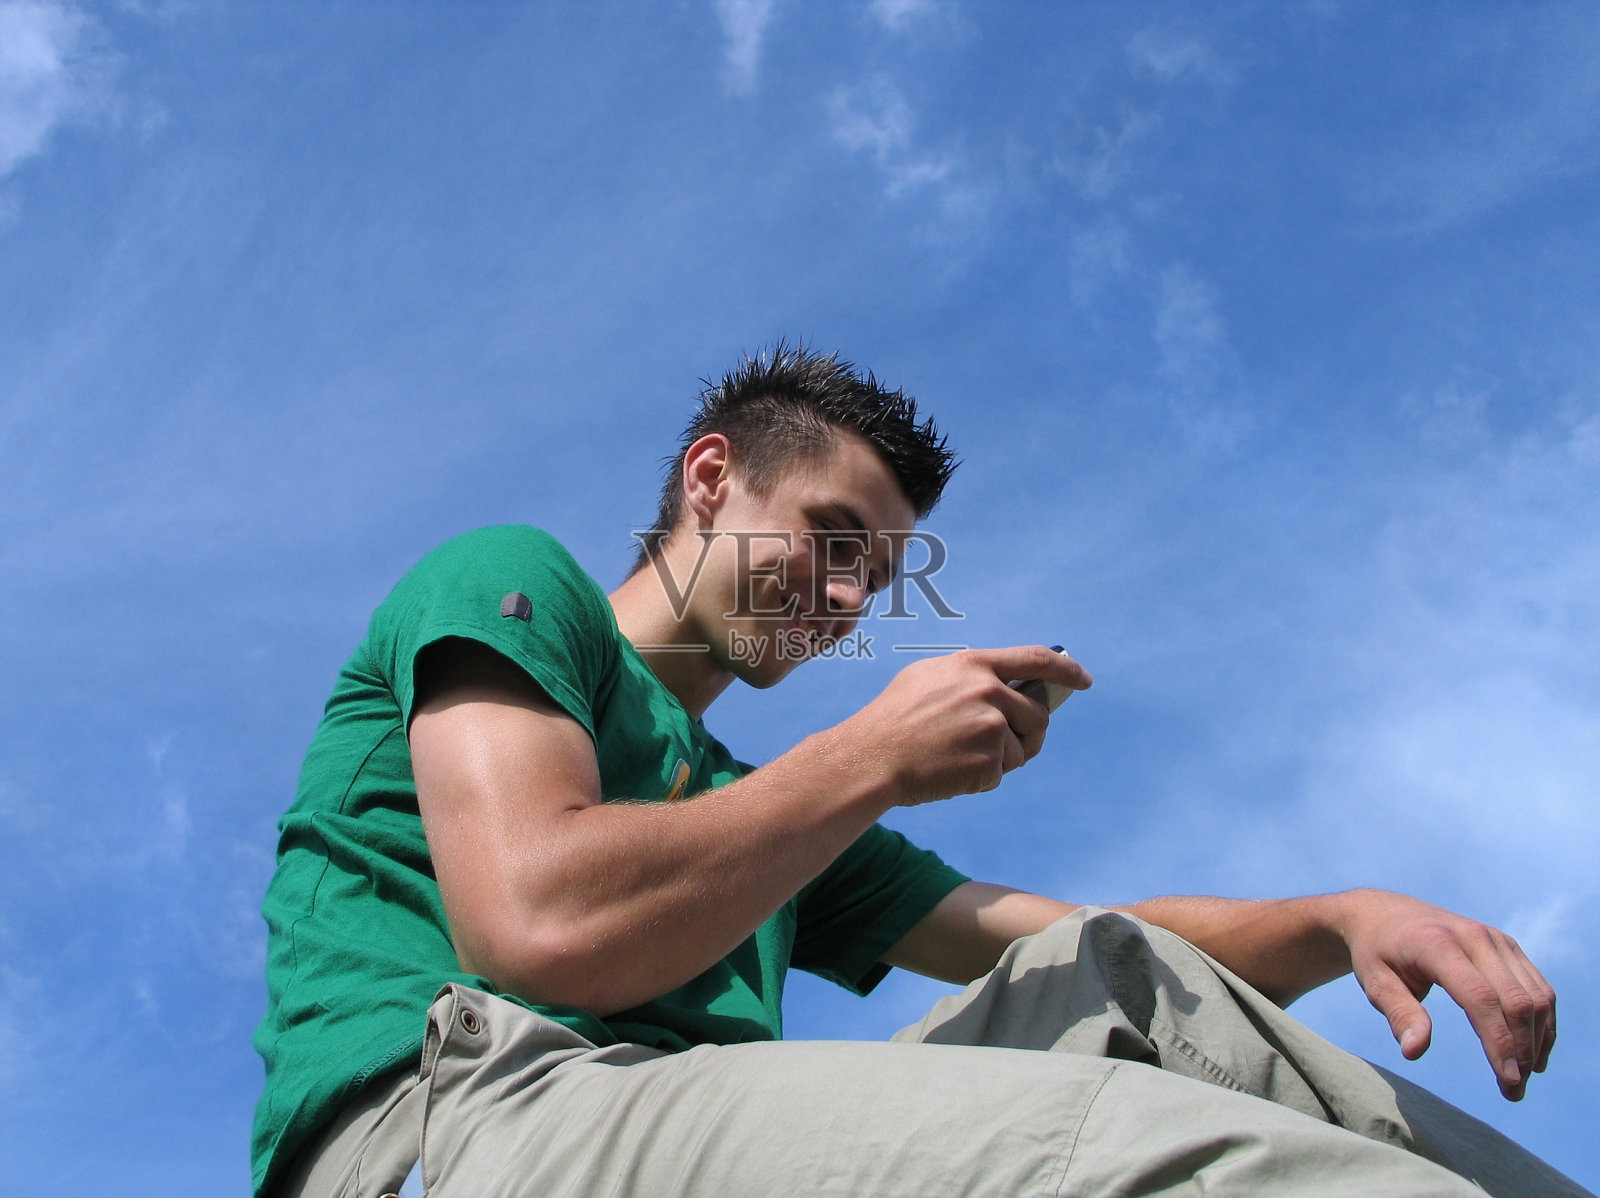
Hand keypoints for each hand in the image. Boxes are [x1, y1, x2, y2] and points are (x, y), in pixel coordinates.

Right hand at [845, 646, 1091, 805]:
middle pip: (1038, 714)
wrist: (873, 757)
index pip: (1037, 660)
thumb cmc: (894, 717)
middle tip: (1001, 742)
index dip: (1066, 670)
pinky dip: (982, 778)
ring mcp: (992, 729)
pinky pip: (1001, 774)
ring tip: (960, 756)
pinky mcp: (990, 763)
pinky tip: (952, 771)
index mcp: (975, 666)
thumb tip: (1010, 685)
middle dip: (1028, 731)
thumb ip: (972, 675)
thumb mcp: (929, 676)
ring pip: (1023, 748)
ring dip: (1002, 758)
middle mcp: (990, 693)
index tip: (1082, 681)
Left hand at [1338, 889, 1556, 1099]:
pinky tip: (1535, 1053)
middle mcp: (1474, 936)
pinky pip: (1538, 987)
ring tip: (1523, 1078)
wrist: (1384, 914)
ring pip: (1535, 996)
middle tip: (1514, 1092)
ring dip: (1537, 1041)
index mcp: (1437, 943)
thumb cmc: (1377, 952)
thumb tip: (1415, 1051)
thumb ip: (1400, 1014)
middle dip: (1522, 1051)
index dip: (1499, 1042)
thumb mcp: (1376, 982)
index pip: (1480, 998)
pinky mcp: (1507, 945)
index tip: (1508, 1082)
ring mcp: (1495, 939)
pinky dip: (1542, 1022)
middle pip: (1515, 1000)